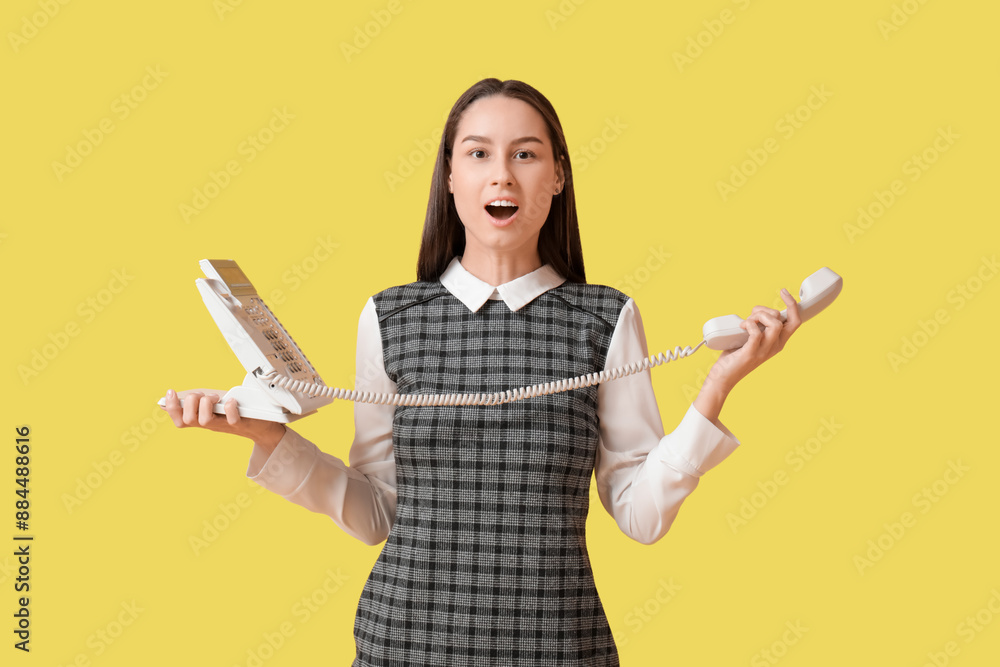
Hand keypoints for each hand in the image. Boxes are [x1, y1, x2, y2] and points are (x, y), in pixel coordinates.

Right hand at [160, 389, 285, 451]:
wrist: (261, 424)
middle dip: (191, 401)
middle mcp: (211, 424)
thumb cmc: (234, 411)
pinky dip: (229, 409)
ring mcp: (225, 425)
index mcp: (202, 419)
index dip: (171, 408)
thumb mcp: (212, 405)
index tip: (171, 392)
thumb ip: (194, 402)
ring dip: (206, 403)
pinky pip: (231, 420)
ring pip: (204, 421)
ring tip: (216, 397)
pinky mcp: (241, 424)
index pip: (179, 420)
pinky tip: (231, 401)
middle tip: (203, 395)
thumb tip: (167, 401)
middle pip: (187, 420)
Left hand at [705, 288, 801, 391]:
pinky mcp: (751, 353)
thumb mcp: (752, 337)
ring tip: (747, 322)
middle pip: (790, 320)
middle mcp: (775, 346)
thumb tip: (758, 313)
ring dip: (759, 316)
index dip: (793, 305)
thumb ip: (759, 326)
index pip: (796, 321)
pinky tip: (742, 327)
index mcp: (778, 342)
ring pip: (775, 324)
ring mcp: (764, 351)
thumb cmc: (736, 354)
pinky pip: (756, 332)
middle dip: (770, 309)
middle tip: (753, 314)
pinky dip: (749, 324)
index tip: (783, 292)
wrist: (723, 376)